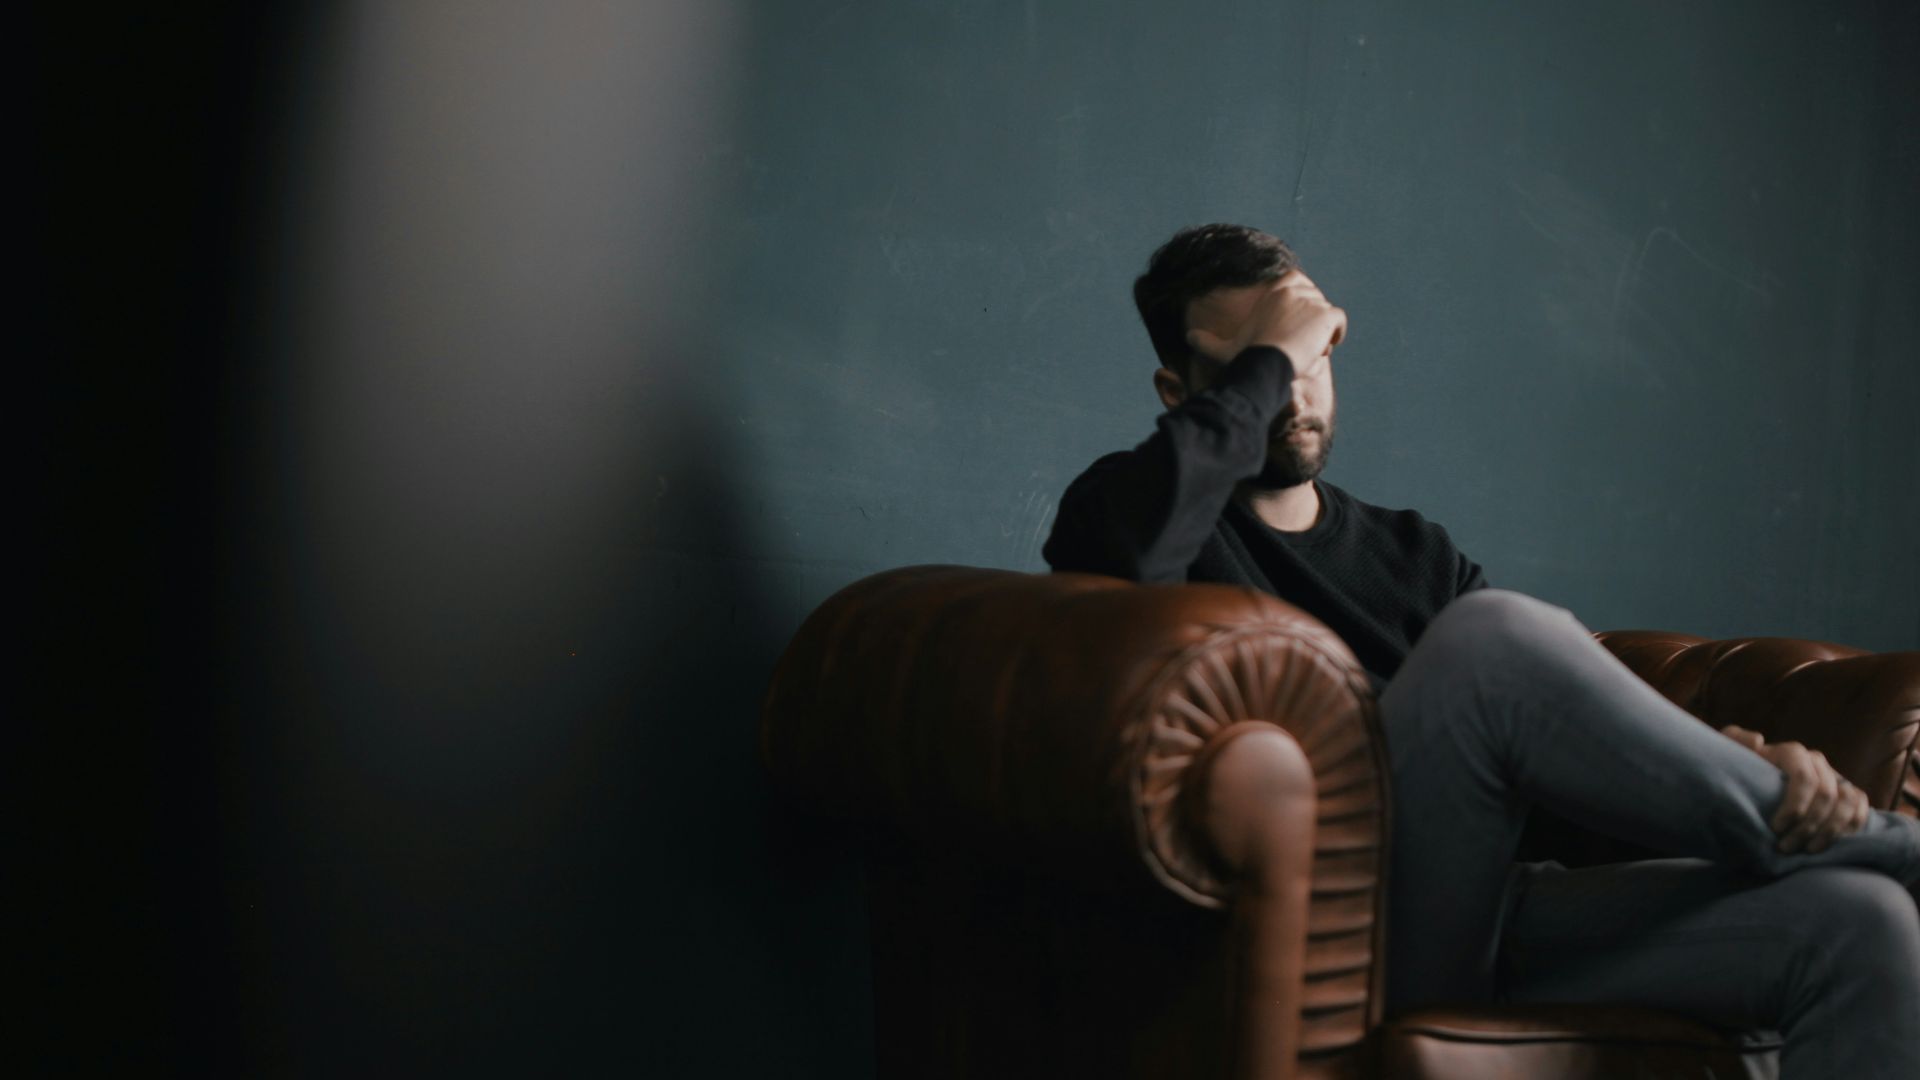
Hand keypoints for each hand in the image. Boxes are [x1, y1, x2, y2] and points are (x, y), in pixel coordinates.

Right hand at [1185, 270, 1346, 379]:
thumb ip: (1206, 341)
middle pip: (1314, 300)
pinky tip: (1322, 349)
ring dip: (1321, 332)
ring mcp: (1312, 300)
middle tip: (1299, 344)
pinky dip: (1335, 335)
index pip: (1296, 283)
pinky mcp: (1327, 314)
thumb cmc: (1245, 356)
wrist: (1265, 363)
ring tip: (1308, 351)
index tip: (1292, 325)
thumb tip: (1187, 337)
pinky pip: (1339, 321)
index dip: (1298, 304)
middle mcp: (1294, 289)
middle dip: (1310, 320)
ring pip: (1325, 314)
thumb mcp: (1223, 348)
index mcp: (1274, 290)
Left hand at [1719, 724, 1870, 853]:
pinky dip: (1851, 826)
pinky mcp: (1847, 793)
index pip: (1804, 777)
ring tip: (1808, 850)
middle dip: (1808, 825)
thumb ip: (1735, 741)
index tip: (1776, 828)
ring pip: (1847, 801)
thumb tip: (1759, 740)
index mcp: (1791, 753)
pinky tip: (1831, 843)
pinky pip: (1861, 806)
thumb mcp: (1730, 756)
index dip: (1795, 806)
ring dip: (1830, 830)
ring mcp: (1834, 777)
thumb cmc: (1739, 773)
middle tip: (1786, 847)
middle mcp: (1816, 762)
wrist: (1752, 786)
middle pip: (1826, 794)